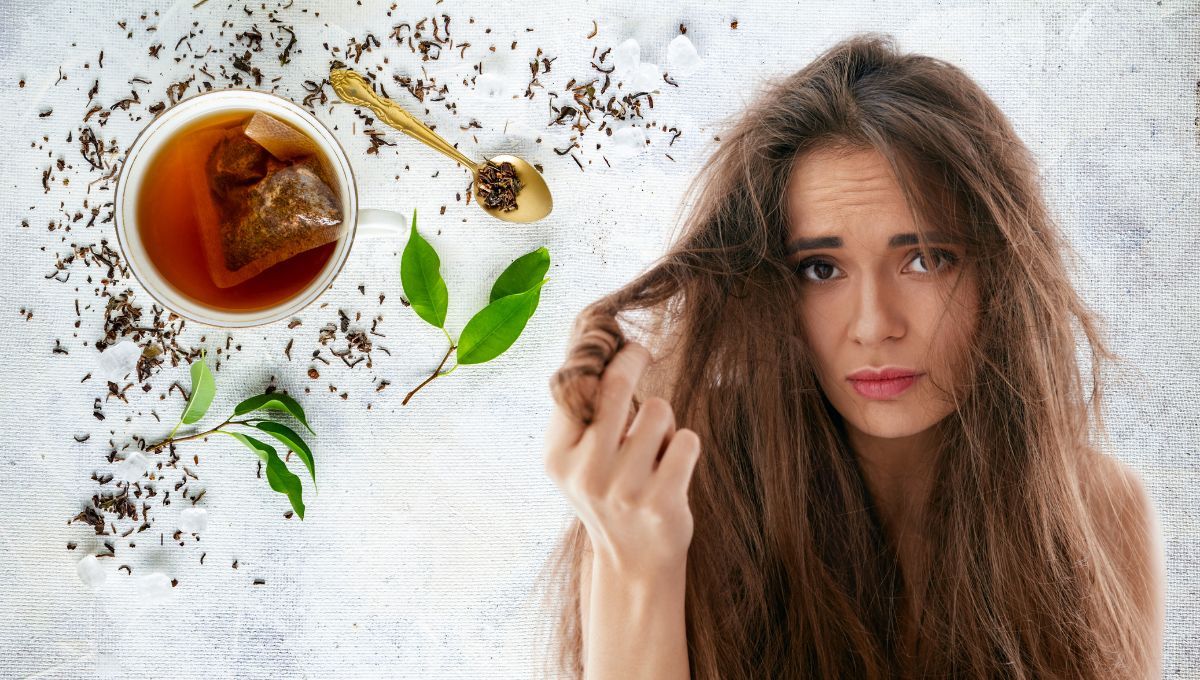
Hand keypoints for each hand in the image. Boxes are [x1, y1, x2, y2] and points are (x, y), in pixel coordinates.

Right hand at [544, 341, 701, 575]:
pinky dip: (685, 445)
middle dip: (633, 358)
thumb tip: (594, 343)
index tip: (618, 343)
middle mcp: (585, 473)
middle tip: (640, 351)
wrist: (634, 561)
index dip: (602, 355)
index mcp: (557, 457)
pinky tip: (672, 468)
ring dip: (664, 420)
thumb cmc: (608, 491)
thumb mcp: (577, 458)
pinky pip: (687, 440)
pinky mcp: (661, 502)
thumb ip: (579, 410)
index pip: (576, 385)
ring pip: (658, 410)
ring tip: (654, 447)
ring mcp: (624, 490)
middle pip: (615, 385)